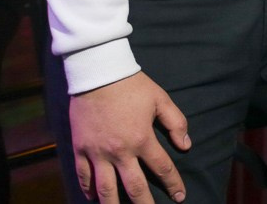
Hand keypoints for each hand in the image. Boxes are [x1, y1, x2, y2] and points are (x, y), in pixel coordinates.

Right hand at [69, 72, 190, 202]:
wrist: (97, 74)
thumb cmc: (132, 85)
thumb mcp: (160, 99)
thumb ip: (175, 123)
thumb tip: (185, 145)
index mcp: (142, 139)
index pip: (162, 168)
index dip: (173, 185)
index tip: (180, 196)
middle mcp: (120, 151)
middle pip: (135, 187)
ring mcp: (97, 153)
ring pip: (106, 190)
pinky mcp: (80, 150)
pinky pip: (83, 177)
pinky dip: (89, 191)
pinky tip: (95, 198)